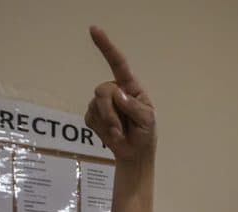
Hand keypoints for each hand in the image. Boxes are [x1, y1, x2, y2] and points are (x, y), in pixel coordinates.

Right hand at [85, 26, 155, 162]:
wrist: (134, 155)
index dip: (106, 46)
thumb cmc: (145, 134)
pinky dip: (101, 130)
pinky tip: (111, 135)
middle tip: (118, 129)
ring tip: (119, 134)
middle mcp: (115, 91)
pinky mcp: (93, 115)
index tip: (93, 30)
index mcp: (130, 87)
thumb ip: (134, 107)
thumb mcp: (147, 121)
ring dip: (107, 124)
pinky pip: (90, 118)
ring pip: (95, 106)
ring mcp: (102, 103)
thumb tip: (118, 94)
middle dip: (109, 112)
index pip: (118, 64)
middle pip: (102, 90)